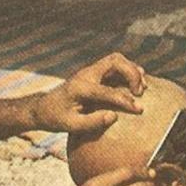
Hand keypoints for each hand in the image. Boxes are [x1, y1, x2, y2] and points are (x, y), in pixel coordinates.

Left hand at [32, 52, 146, 132]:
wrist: (44, 108)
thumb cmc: (56, 118)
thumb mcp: (70, 125)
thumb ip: (92, 122)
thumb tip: (114, 116)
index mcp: (80, 88)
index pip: (107, 91)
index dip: (125, 100)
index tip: (139, 109)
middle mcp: (86, 74)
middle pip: (114, 61)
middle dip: (131, 73)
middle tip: (140, 92)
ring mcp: (90, 72)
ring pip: (116, 59)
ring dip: (132, 69)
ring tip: (142, 86)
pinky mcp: (93, 74)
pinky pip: (114, 66)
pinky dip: (128, 71)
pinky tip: (137, 82)